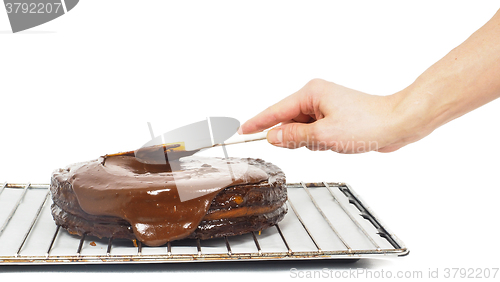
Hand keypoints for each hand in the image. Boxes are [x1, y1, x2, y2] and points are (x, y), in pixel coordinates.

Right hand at [240, 79, 421, 152]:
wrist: (397, 124)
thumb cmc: (366, 123)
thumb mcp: (323, 135)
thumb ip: (294, 136)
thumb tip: (273, 136)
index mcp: (311, 93)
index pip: (276, 111)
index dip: (258, 122)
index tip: (241, 130)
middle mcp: (316, 97)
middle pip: (289, 121)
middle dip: (294, 137)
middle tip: (310, 144)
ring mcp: (326, 108)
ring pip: (302, 130)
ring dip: (310, 142)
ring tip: (331, 142)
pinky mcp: (334, 118)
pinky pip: (314, 133)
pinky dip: (319, 142)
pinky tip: (335, 143)